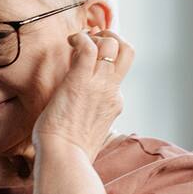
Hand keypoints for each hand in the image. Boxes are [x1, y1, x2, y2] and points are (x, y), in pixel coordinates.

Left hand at [32, 29, 134, 163]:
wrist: (64, 158)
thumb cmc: (70, 152)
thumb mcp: (90, 134)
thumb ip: (92, 122)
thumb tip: (84, 122)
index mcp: (114, 104)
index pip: (119, 73)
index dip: (107, 60)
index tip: (92, 56)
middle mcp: (112, 91)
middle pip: (127, 52)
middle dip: (113, 37)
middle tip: (93, 38)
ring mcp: (99, 85)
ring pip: (112, 45)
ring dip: (96, 35)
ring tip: (78, 39)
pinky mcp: (80, 81)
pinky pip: (88, 47)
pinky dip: (81, 38)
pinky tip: (69, 41)